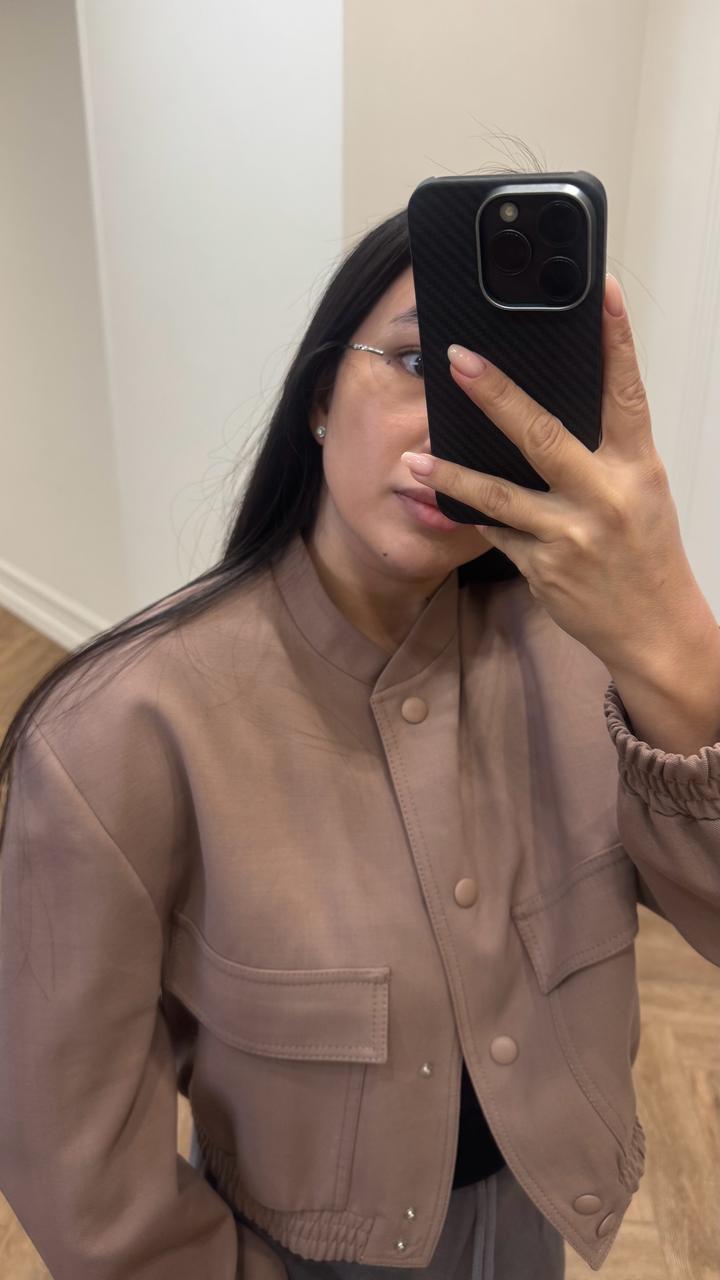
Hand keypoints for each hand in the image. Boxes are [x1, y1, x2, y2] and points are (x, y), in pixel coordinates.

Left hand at [401, 274, 708, 675]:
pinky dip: (476, 515)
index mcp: (635, 468)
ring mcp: (569, 535)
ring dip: (453, 475)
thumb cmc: (646, 552)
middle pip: (542, 435)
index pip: (626, 394)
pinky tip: (452, 503)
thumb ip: (605, 453)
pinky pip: (497, 533)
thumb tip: (554, 410)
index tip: (603, 293)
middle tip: (458, 359)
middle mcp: (602, 497)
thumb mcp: (640, 492)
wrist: (653, 629)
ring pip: (498, 496)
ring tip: (416, 458)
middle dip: (496, 394)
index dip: (617, 341)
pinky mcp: (542, 568)